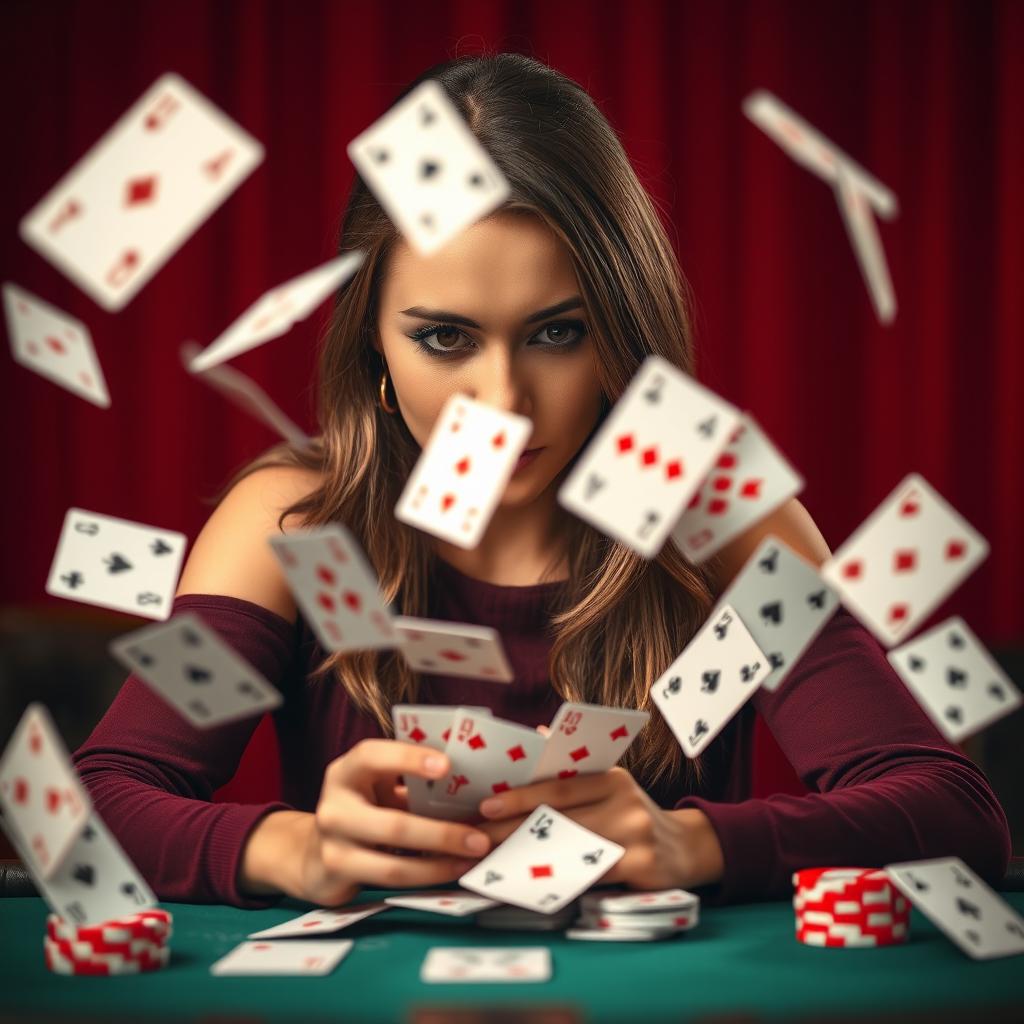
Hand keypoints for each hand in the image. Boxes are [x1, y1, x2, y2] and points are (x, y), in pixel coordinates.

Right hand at [293, 739, 493, 905]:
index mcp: (346, 772)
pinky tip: (451, 869)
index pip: (371, 756)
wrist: (315, 855)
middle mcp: (334, 806)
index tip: (447, 765)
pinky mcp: (337, 875)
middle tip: (481, 838)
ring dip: (439, 863)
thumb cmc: (363, 810)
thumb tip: (471, 782)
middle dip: (442, 833)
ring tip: (472, 858)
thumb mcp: (377, 788)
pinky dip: (426, 876)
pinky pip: (390, 880)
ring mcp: (332, 844)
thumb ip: (409, 783)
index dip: (407, 758)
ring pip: (394, 861)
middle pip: (394, 823)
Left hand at [474, 767, 724, 890]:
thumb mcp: (610, 786)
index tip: (485, 806)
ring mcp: (635, 835)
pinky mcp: (642, 867)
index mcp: (611, 777)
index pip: (559, 787)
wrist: (688, 848)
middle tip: (475, 842)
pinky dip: (557, 883)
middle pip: (559, 820)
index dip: (520, 797)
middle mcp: (624, 801)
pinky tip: (531, 888)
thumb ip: (573, 772)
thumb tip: (534, 735)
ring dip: (526, 860)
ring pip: (570, 850)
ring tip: (492, 867)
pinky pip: (590, 877)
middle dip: (512, 832)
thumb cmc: (633, 815)